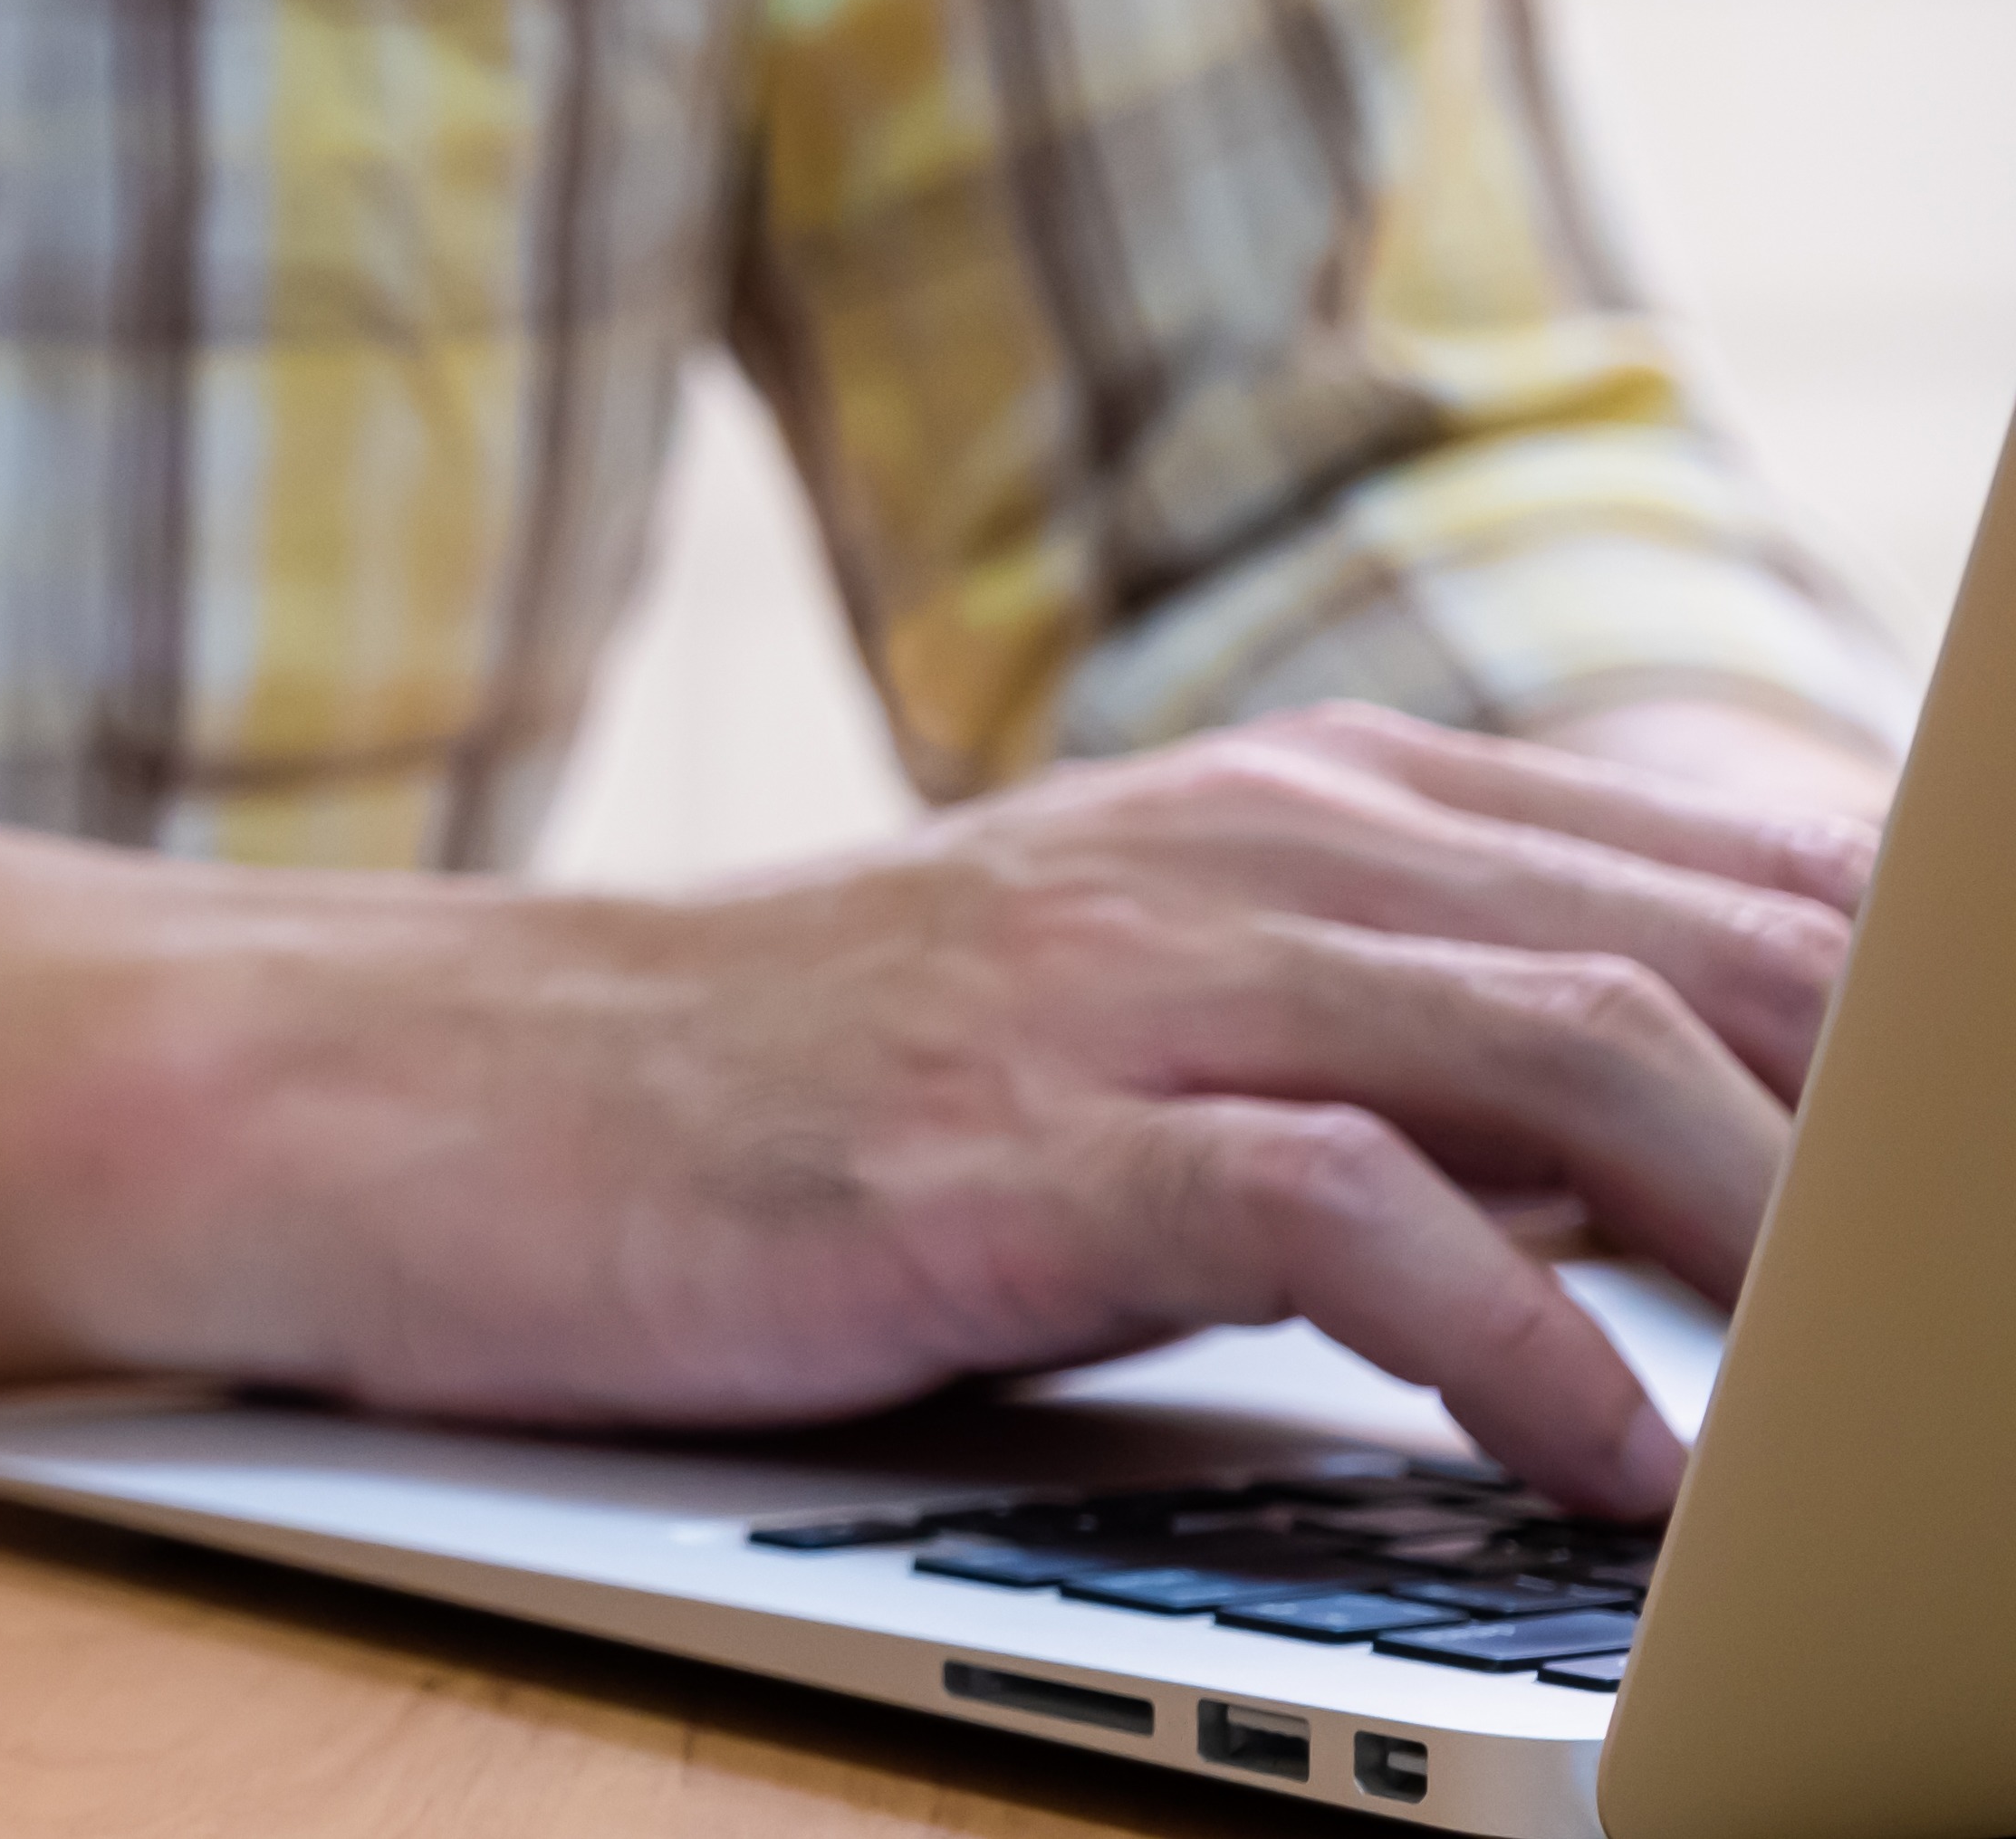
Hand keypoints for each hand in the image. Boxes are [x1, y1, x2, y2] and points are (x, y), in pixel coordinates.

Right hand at [26, 703, 1878, 1512]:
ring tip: (1902, 1405)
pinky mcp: (1004, 1132)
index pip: (1751, 880)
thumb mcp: (1146, 1034)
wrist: (419, 1096)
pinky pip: (1337, 1212)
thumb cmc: (790, 1103)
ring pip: (1577, 1046)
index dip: (1931, 1015)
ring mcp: (1121, 979)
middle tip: (1992, 1317)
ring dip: (1793, 1231)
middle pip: (1723, 949)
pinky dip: (1521, 1346)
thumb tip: (1708, 1186)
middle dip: (1907, 1124)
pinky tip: (1616, 1467)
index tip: (1998, 1183)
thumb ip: (1416, 1069)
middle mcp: (1249, 850)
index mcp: (1314, 808)